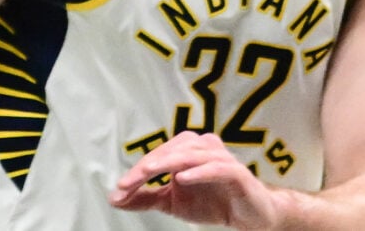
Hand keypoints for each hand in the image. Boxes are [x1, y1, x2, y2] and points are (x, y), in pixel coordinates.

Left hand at [109, 134, 276, 227]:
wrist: (250, 215)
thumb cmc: (213, 202)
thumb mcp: (172, 203)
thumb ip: (146, 198)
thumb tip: (114, 197)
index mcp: (191, 152)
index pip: (161, 153)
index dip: (138, 169)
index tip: (119, 188)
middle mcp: (207, 149)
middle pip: (176, 148)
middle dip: (150, 163)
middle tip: (128, 182)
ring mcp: (223, 160)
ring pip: (194, 153)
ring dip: (169, 162)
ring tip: (149, 172)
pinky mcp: (238, 174)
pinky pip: (218, 167)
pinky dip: (200, 171)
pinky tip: (182, 178)